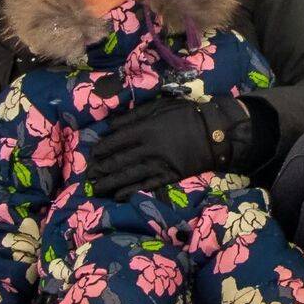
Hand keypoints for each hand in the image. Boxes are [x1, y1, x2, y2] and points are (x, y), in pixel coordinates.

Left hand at [87, 95, 251, 199]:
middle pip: (120, 161)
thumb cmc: (185, 115)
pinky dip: (132, 191)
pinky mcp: (169, 177)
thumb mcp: (159, 107)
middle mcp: (149, 149)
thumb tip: (110, 125)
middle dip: (102, 169)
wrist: (214, 133)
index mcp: (145, 129)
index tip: (93, 154)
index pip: (117, 141)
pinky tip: (119, 196)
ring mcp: (159, 165)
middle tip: (89, 175)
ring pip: (129, 176)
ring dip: (111, 183)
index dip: (103, 148)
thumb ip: (134, 116)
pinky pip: (147, 186)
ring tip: (97, 189)